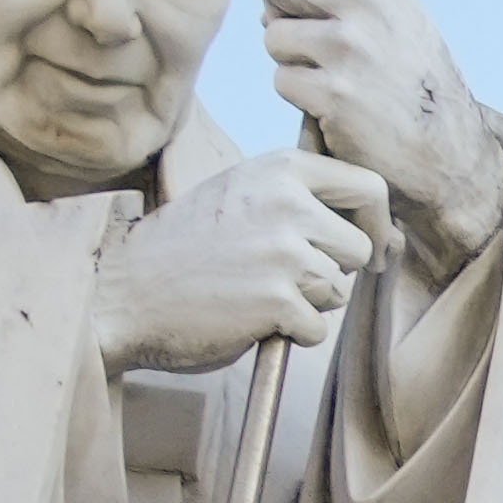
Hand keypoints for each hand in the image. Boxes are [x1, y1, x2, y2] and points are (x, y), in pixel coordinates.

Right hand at [95, 139, 388, 369]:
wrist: (124, 291)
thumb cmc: (186, 248)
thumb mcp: (239, 194)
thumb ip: (298, 197)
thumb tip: (376, 227)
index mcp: (280, 169)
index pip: (368, 187)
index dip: (377, 225)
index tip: (374, 249)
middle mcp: (287, 202)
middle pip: (358, 249)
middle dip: (331, 272)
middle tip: (282, 277)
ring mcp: (283, 251)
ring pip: (338, 291)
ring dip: (306, 304)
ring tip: (254, 292)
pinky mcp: (277, 299)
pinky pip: (317, 329)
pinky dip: (290, 334)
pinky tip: (248, 318)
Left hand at [255, 0, 502, 280]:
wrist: (447, 146)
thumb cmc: (406, 72)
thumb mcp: (385, 4)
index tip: (315, 2)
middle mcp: (363, 1)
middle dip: (281, 11)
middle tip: (317, 41)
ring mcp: (347, 46)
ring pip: (272, 35)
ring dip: (292, 60)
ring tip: (334, 76)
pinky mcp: (333, 92)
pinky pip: (281, 80)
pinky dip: (301, 97)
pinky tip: (336, 104)